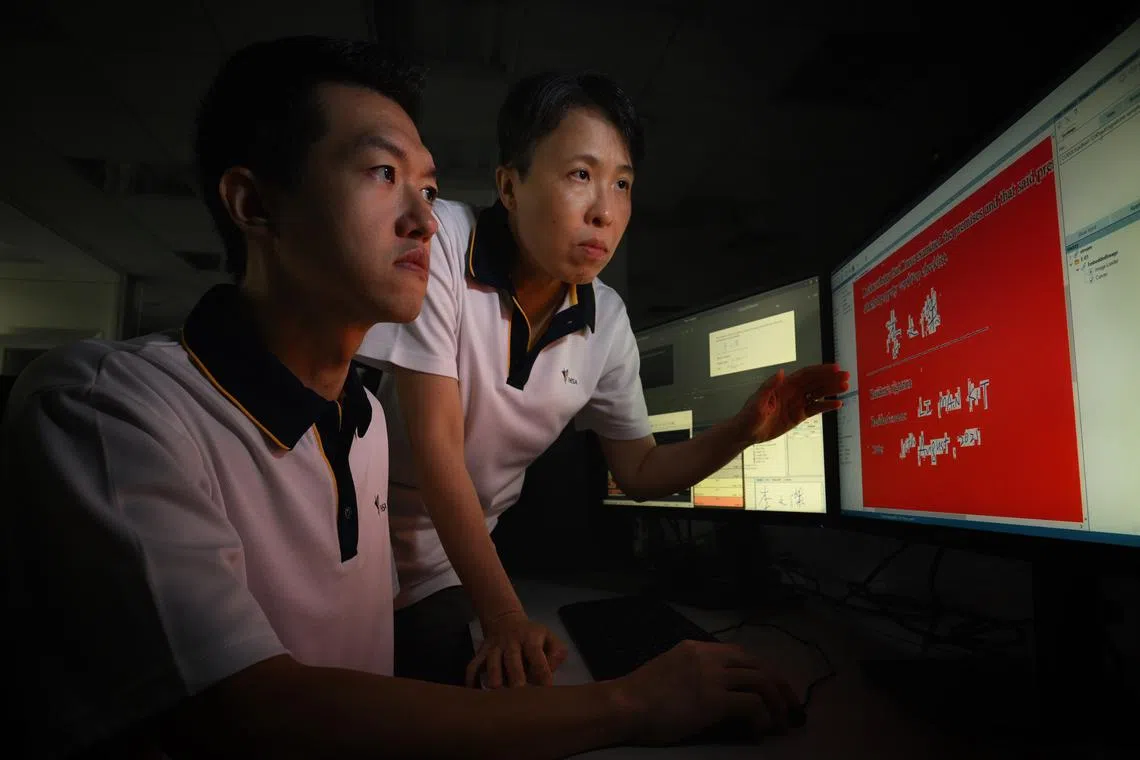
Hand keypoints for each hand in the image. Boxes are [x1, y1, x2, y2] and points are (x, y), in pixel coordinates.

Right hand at [466, 612, 568, 687]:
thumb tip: (550, 671)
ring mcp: (494, 648)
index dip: (541, 671)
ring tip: (497, 694)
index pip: (536, 654)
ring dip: (494, 678)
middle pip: (512, 660)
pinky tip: (474, 693)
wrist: (505, 619)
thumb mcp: (550, 637)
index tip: (545, 689)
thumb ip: (556, 654)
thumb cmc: (532, 636)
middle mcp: (511, 642)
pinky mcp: (481, 653)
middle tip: (519, 693)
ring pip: (491, 663)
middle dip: (515, 677)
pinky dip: (471, 679)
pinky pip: (473, 666)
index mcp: (530, 638)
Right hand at [613, 640, 800, 743]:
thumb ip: (695, 672)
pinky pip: (752, 704)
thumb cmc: (641, 695)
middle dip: (779, 684)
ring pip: (761, 681)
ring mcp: (712, 676)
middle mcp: (708, 656)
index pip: (741, 654)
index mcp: (697, 648)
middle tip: (791, 705)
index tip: (773, 688)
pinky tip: (761, 729)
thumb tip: (719, 691)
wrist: (625, 705)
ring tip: (782, 720)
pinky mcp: (714, 699)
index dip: (762, 670)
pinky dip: (763, 717)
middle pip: (758, 664)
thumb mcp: (671, 670)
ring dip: (777, 702)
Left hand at [738, 364, 849, 443]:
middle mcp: (792, 392)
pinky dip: (826, 405)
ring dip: (831, 389)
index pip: (805, 375)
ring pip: (817, 394)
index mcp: (783, 385)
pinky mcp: (798, 415)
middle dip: (830, 378)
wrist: (746, 432)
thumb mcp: (757, 401)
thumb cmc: (749, 416)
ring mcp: (796, 403)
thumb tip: (781, 372)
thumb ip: (769, 387)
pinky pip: (815, 409)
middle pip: (815, 382)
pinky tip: (837, 404)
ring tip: (845, 387)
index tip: (835, 368)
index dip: (820, 370)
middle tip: (846, 376)